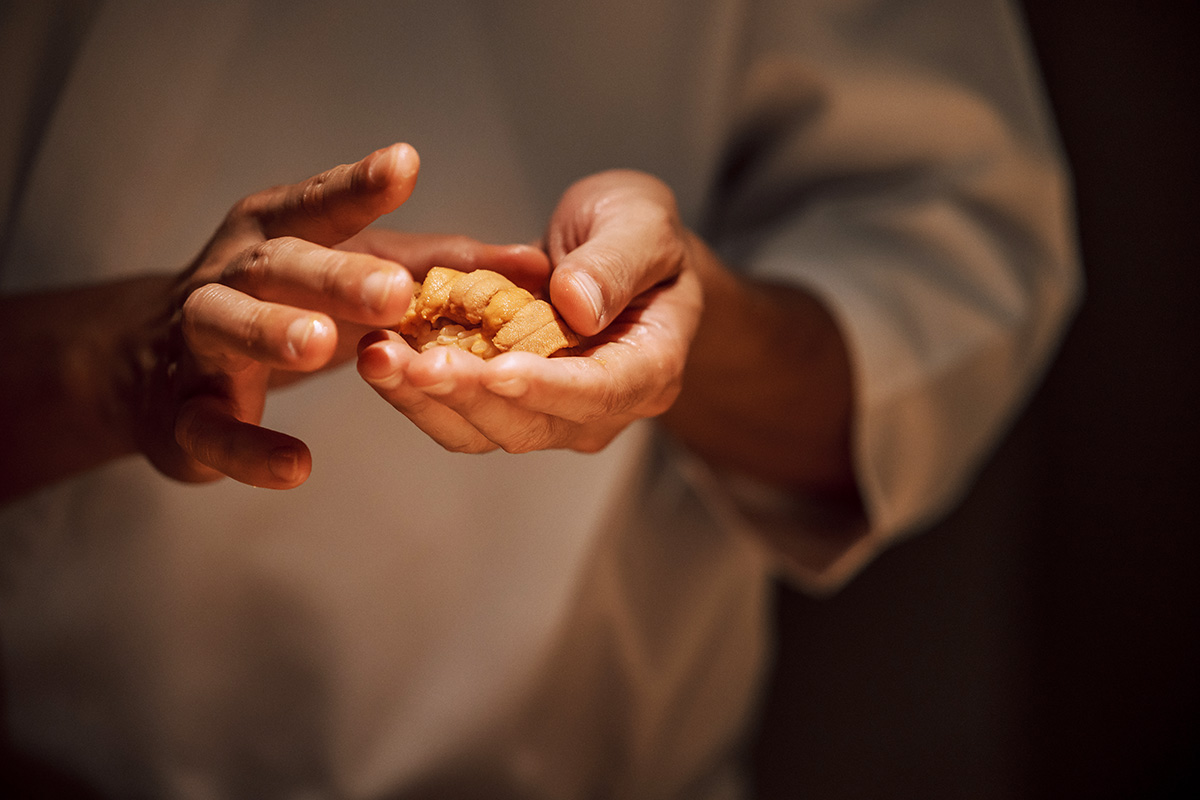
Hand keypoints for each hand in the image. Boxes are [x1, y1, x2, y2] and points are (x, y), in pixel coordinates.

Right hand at [131, 144, 422, 488]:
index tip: (406, 163)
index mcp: (278, 231)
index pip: (320, 203)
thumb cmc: (284, 303)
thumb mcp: (352, 270)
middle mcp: (233, 273)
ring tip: (321, 343)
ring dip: (272, 333)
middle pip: (279, 264)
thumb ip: (436, 265)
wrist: (157, 365)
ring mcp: (200, 342)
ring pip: (226, 326)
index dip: (360, 185)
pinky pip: (210, 430)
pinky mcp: (183, 412)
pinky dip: (249, 449)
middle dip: (333, 275)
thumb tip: (532, 262)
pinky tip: (296, 466)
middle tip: (394, 292)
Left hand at [356, 170, 703, 453]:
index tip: (496, 369)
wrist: (618, 253)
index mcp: (648, 367)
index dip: (547, 387)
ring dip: (425, 399)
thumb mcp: (642, 224)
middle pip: (531, 423)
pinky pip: (458, 413)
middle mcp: (600, 408)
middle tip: (409, 361)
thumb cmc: (640, 234)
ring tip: (377, 356)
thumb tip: (576, 305)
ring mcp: (552, 414)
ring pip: (484, 430)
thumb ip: (616, 263)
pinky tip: (379, 352)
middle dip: (467, 395)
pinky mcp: (508, 406)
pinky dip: (415, 389)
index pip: (599, 390)